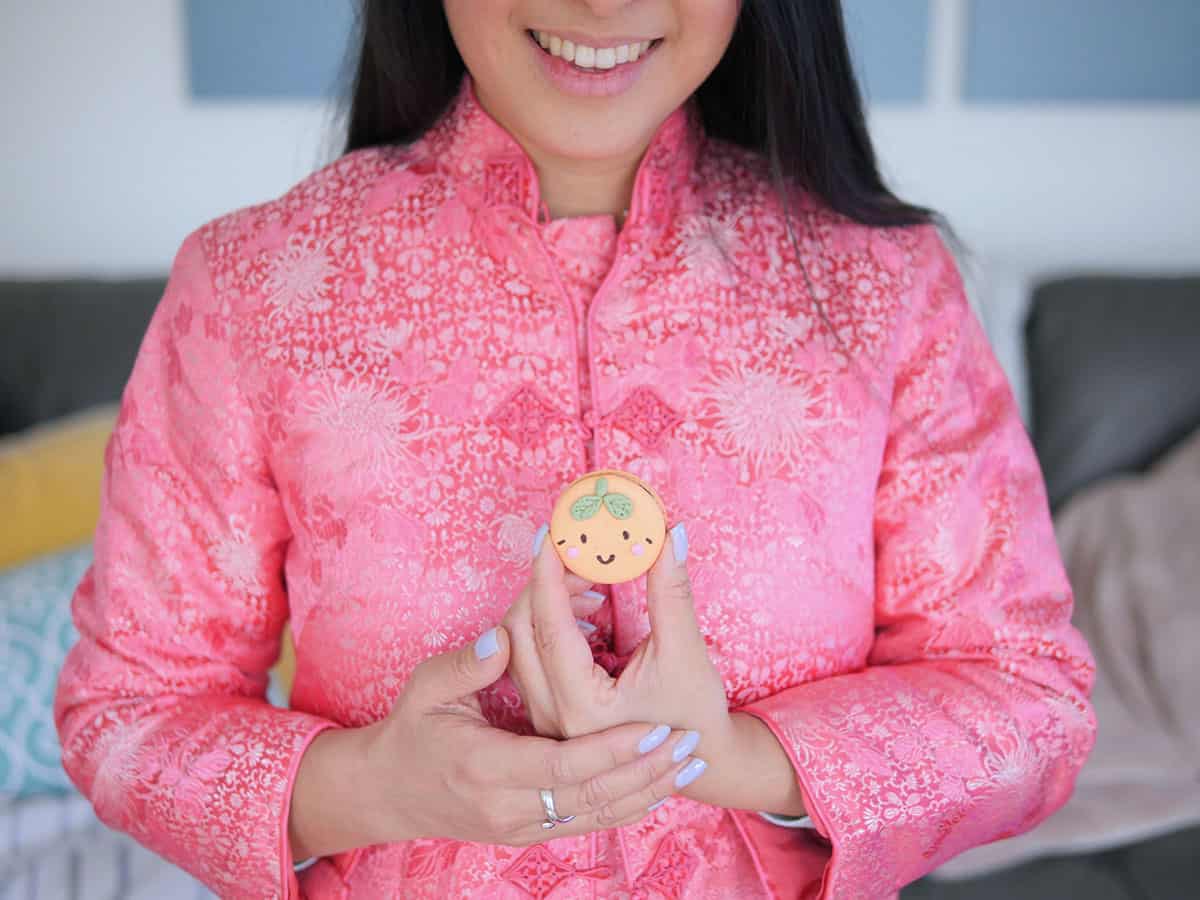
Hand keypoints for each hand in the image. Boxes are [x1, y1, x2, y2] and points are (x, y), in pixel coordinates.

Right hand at [288, 625, 710, 858]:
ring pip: (598, 817)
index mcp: (484, 766)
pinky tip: (663, 785)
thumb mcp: (425, 690)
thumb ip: (465, 666)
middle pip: (592, 797)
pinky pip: (589, 825)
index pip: (561, 765)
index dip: (611, 752)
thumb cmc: (411, 732)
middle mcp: (507, 807)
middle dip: (646, 772)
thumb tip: (502, 638)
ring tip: (692, 763)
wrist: (389, 793)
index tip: (653, 728)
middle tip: (691, 744)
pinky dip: (629, 807)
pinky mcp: (530, 834)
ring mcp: (520, 827)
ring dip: (649, 791)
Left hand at [502, 524, 808, 817]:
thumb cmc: (695, 716)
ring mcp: (546, 719)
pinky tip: (585, 614)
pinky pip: (529, 661)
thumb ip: (671, 593)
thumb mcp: (686, 653)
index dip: (549, 574)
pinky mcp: (549, 714)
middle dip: (544, 584)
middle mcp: (553, 718)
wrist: (699, 764)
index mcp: (582, 708)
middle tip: (577, 552)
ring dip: (544, 606)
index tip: (553, 533)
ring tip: (590, 582)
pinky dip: (547, 628)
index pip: (550, 627)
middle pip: (521, 633)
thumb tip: (669, 535)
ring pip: (519, 647)